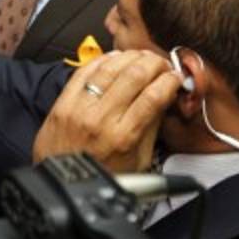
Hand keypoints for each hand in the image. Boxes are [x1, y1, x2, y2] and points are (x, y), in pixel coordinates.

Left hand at [32, 50, 181, 172]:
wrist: (62, 181)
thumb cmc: (103, 172)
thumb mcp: (138, 160)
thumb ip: (151, 128)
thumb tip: (164, 99)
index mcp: (124, 137)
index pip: (153, 97)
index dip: (170, 81)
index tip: (176, 77)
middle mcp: (101, 119)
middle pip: (133, 76)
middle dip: (154, 64)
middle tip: (162, 63)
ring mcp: (79, 108)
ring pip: (109, 69)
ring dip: (130, 57)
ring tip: (142, 56)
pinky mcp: (63, 102)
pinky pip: (84, 72)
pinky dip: (102, 60)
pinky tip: (114, 57)